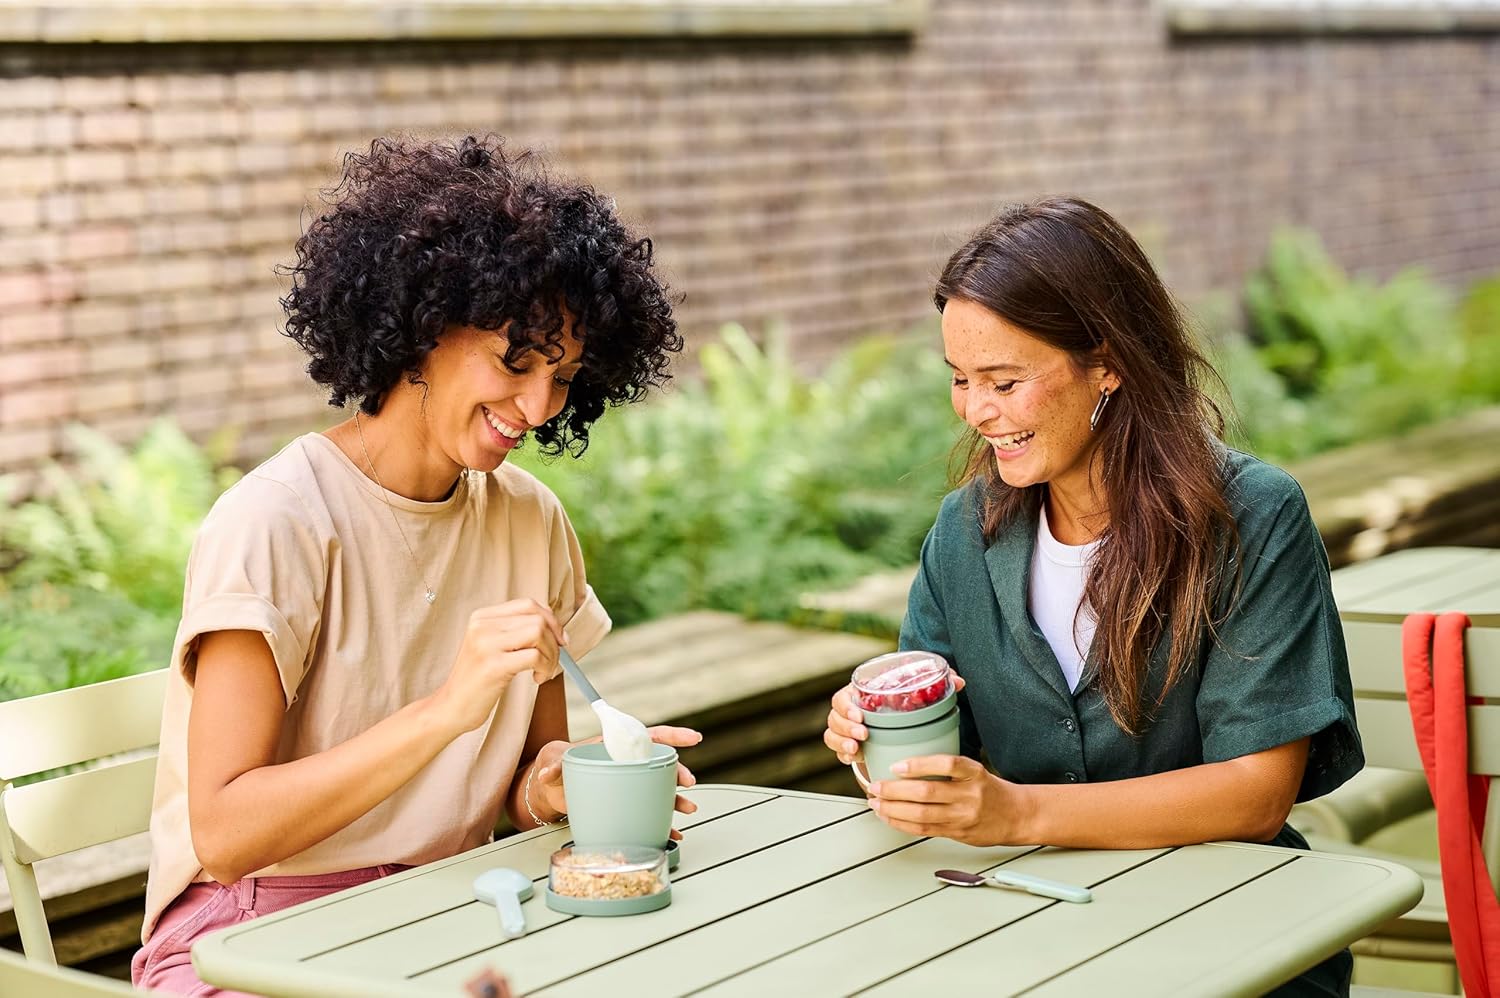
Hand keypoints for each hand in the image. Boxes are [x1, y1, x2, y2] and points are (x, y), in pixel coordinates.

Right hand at [433, 600, 566, 735]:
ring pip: (539, 633)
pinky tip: (537, 679)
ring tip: (544, 671)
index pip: (528, 604)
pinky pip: (535, 656)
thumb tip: (557, 629)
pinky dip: (545, 667)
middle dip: (554, 642)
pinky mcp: (494, 665)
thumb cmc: (478, 680)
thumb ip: (515, 632)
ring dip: (551, 655)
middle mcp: (482, 625)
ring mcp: (486, 644)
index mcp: (482, 617)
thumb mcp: (492, 646)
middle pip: (537, 619)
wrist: (452, 707)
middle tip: (552, 661)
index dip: (551, 620)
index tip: (559, 639)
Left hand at [527, 725, 703, 839]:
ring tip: (689, 808)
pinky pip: (649, 813)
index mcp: (619, 746)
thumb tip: (547, 773)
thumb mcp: (557, 762)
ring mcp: (630, 785)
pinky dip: (662, 824)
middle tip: (688, 782)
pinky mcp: (625, 804)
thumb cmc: (560, 766)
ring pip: (660, 790)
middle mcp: (629, 764)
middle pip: (661, 764)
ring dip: (677, 799)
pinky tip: (673, 833)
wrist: (554, 787)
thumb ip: (554, 766)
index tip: (693, 738)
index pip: (651, 736)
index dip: (673, 735)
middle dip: (678, 772)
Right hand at [823, 675, 965, 765]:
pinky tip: (854, 759)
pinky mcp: (849, 746)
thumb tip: (959, 681)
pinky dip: (843, 756)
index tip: (861, 715)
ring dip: (842, 743)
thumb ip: (936, 684)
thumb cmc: (903, 702)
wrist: (898, 721)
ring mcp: (848, 730)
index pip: (842, 697)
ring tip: (856, 750)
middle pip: (835, 717)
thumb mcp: (918, 692)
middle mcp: (850, 711)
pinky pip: (838, 751)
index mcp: (860, 694)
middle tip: (862, 735)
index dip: (847, 707)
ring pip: (832, 735)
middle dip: (846, 727)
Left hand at [865, 754, 1029, 845]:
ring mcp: (963, 816)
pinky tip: (889, 817)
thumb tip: (906, 765)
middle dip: (895, 790)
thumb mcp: (974, 770)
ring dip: (893, 810)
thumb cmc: (991, 790)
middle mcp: (969, 794)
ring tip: (876, 803)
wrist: (1017, 815)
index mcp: (974, 773)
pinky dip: (903, 824)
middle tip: (876, 786)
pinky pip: (925, 829)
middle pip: (927, 792)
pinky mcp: (958, 833)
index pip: (946, 764)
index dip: (919, 765)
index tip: (897, 765)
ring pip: (922, 814)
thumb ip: (947, 768)